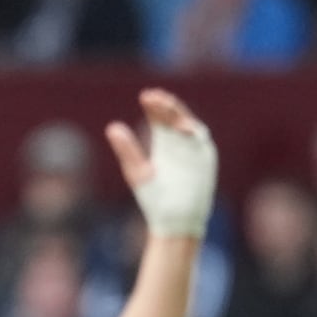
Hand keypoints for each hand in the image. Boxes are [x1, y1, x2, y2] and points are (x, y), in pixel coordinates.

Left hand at [105, 88, 216, 237]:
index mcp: (164, 145)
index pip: (160, 120)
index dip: (154, 107)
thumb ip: (127, 149)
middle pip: (174, 118)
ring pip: (189, 125)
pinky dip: (193, 133)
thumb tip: (112, 127)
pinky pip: (202, 142)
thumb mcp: (138, 171)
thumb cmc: (155, 199)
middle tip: (153, 96)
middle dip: (166, 106)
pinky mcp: (205, 161)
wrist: (174, 221)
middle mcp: (181, 145)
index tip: (145, 96)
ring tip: (164, 104)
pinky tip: (181, 126)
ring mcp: (194, 151)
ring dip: (178, 114)